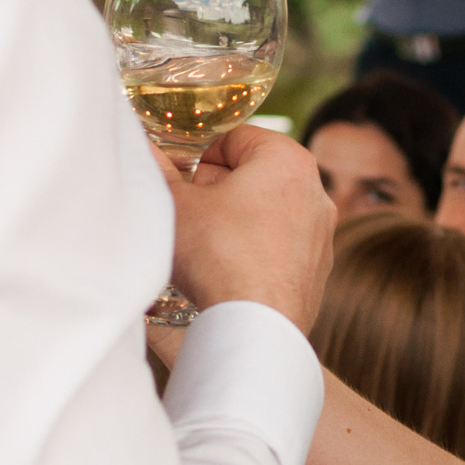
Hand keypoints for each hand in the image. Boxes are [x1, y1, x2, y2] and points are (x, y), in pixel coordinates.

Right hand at [159, 125, 332, 334]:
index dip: (202, 158)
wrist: (253, 326)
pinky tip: (229, 272)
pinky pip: (278, 247)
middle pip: (254, 174)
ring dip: (237, 221)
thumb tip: (144, 151)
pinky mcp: (317, 270)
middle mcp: (314, 191)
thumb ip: (159, 171)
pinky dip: (254, 252)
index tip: (186, 184)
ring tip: (209, 246)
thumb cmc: (218, 255)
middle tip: (194, 215)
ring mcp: (320, 234)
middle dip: (220, 190)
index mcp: (287, 159)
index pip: (235, 138)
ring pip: (267, 212)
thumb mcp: (175, 204)